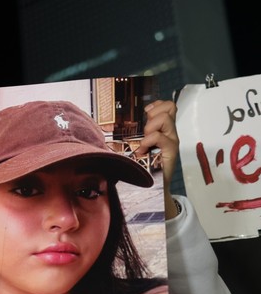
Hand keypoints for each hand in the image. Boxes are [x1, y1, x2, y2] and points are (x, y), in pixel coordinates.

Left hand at [137, 100, 179, 217]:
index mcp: (164, 130)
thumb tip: (122, 127)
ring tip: (144, 142)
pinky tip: (142, 151)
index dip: (157, 105)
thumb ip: (139, 136)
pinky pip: (160, 137)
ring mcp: (172, 141)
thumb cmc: (145, 167)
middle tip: (145, 130)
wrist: (155, 187)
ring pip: (165, 119)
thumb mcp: (141, 146)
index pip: (168, 107)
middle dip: (153, 114)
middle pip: (170, 107)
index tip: (146, 113)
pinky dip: (148, 141)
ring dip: (150, 128)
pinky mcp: (171, 151)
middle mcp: (170, 133)